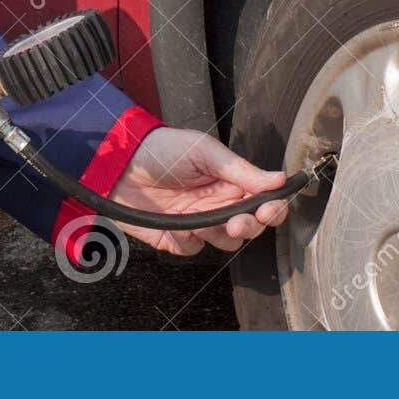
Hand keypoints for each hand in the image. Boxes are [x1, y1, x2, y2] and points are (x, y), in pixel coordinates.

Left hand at [108, 127, 292, 255]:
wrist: (119, 164)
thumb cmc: (162, 149)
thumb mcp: (204, 152)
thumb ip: (241, 170)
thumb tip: (279, 179)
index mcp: (229, 181)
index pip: (262, 201)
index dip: (271, 209)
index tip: (268, 210)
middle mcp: (217, 204)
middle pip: (250, 227)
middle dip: (248, 227)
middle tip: (235, 222)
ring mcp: (198, 222)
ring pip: (225, 243)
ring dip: (217, 234)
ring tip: (200, 219)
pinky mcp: (176, 237)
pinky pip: (193, 249)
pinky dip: (188, 240)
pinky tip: (177, 225)